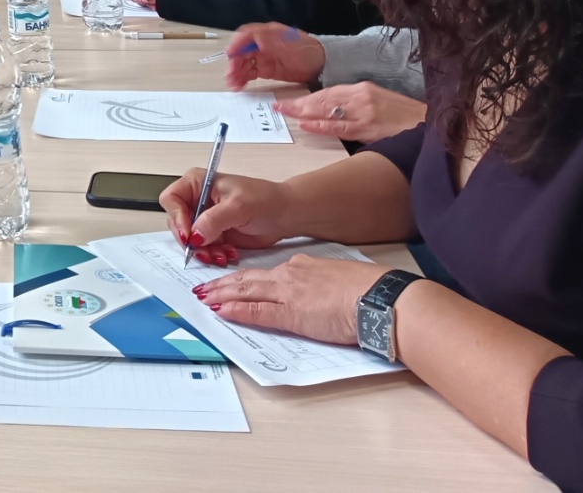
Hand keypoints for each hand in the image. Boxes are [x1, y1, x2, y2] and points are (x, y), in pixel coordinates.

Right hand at [160, 169, 295, 265]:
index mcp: (198, 183)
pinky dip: (213, 255)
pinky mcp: (214, 234)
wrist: (286, 215)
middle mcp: (198, 200)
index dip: (177, 217)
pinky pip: (203, 249)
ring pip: (190, 239)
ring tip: (221, 255)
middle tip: (204, 250)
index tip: (189, 235)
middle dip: (191, 240)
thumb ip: (213, 220)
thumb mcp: (238, 206)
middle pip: (177, 222)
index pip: (172, 199)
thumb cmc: (266, 200)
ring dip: (203, 251)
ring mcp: (205, 218)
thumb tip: (194, 235)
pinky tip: (228, 254)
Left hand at [193, 254, 388, 345]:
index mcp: (303, 268)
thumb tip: (316, 295)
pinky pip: (257, 311)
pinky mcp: (292, 314)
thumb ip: (321, 285)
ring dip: (222, 295)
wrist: (379, 298)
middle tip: (203, 288)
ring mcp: (289, 294)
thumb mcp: (338, 281)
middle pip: (248, 279)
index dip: (244, 278)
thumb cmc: (369, 292)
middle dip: (223, 284)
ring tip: (204, 298)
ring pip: (246, 292)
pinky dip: (237, 311)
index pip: (266, 273)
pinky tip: (222, 311)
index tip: (229, 281)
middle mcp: (291, 276)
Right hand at [225, 22, 325, 89]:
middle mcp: (262, 44)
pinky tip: (239, 85)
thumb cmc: (308, 50)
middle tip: (231, 75)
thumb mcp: (290, 43)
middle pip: (241, 51)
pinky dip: (243, 79)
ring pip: (243, 63)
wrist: (322, 65)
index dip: (236, 44)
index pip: (245, 36)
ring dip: (236, 73)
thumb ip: (270, 40)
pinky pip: (250, 73)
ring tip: (233, 84)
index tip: (230, 55)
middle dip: (234, 63)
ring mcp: (263, 57)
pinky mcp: (265, 70)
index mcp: (267, 33)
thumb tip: (253, 37)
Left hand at [275, 83, 427, 143]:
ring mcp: (364, 112)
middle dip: (299, 103)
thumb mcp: (380, 101)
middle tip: (279, 107)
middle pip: (323, 99)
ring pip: (328, 111)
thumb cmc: (405, 117)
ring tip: (286, 114)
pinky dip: (321, 126)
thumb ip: (357, 104)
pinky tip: (307, 125)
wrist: (430, 126)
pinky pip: (340, 127)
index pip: (329, 92)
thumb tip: (332, 112)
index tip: (290, 101)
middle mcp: (361, 97)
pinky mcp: (369, 128)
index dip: (308, 97)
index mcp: (363, 88)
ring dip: (304, 113)